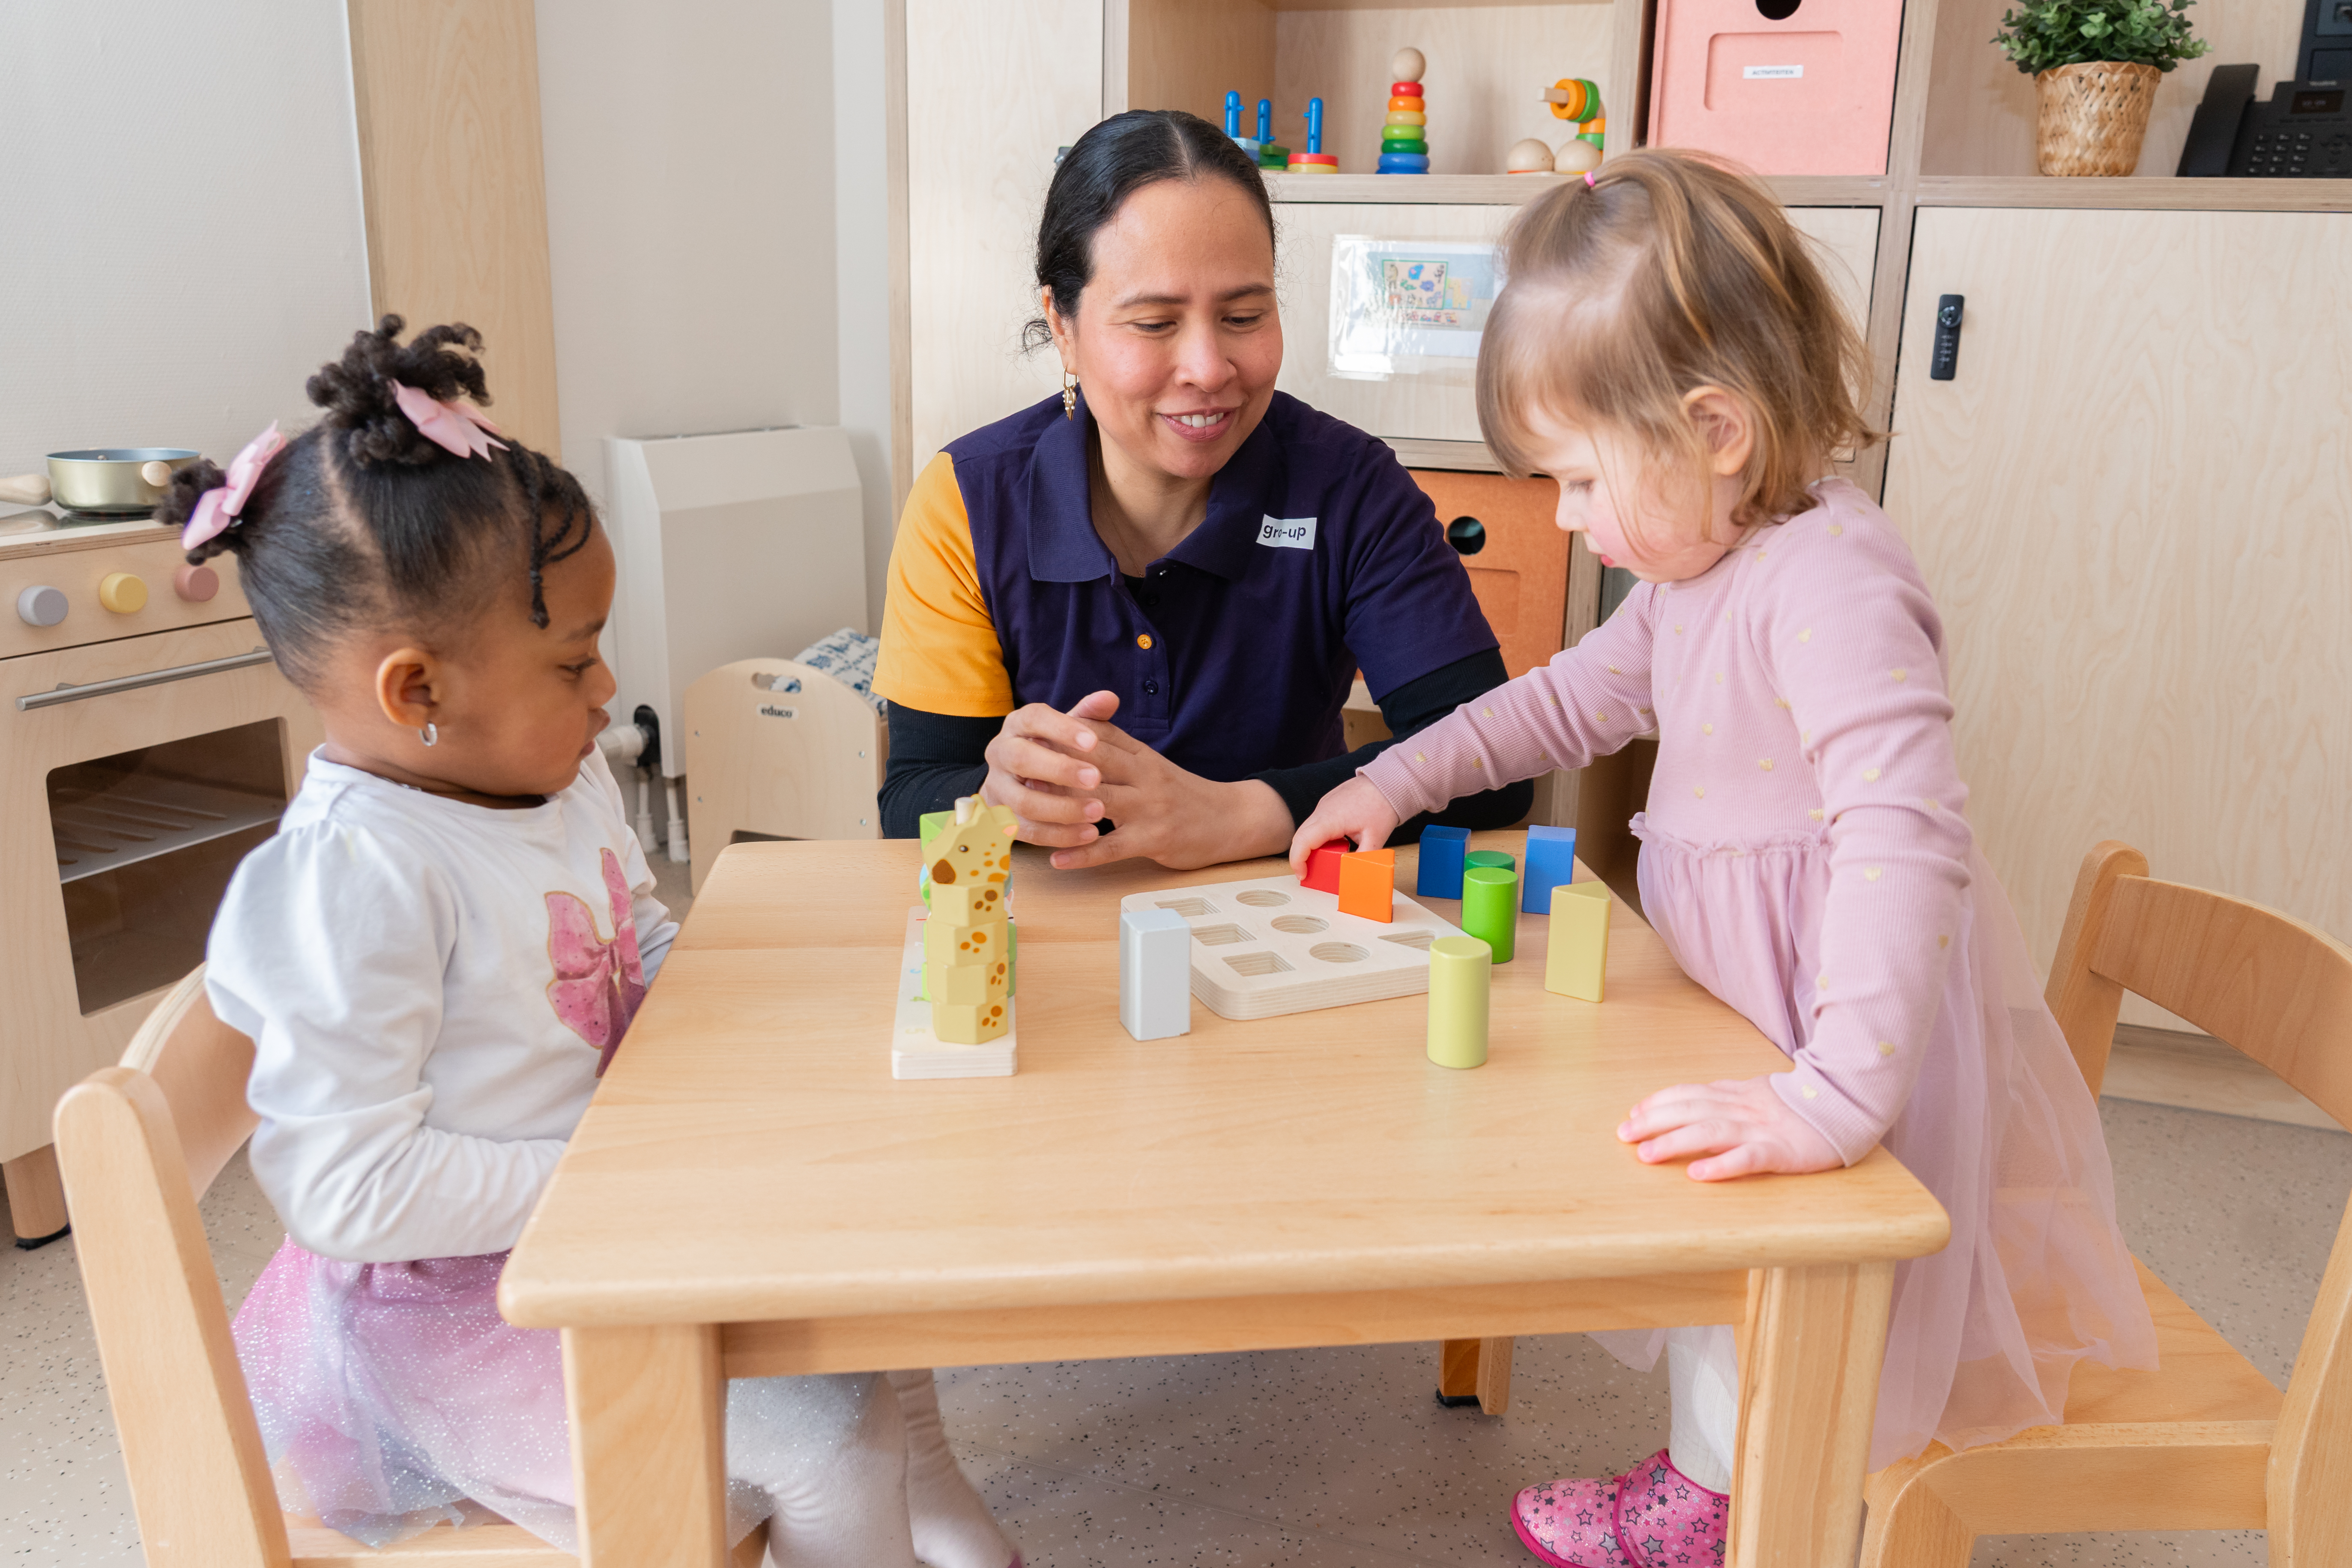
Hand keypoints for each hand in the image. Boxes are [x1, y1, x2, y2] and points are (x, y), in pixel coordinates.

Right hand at [979, 693, 1114, 849]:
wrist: (1017, 780)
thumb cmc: (1051, 748)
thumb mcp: (1068, 730)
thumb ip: (1088, 715)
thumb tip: (1110, 698)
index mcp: (1017, 725)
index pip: (1034, 718)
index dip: (1062, 729)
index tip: (1093, 741)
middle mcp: (1000, 753)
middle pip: (1021, 759)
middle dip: (1060, 770)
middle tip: (1096, 778)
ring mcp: (997, 788)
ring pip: (1023, 801)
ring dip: (1063, 809)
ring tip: (1099, 812)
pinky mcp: (1001, 820)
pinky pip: (1027, 831)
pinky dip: (1059, 834)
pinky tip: (1089, 834)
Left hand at [1042, 711, 1292, 870]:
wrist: (1232, 817)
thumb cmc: (1182, 793)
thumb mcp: (1151, 762)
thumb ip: (1117, 747)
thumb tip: (1073, 735)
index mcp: (1141, 754)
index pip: (1096, 736)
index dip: (1060, 737)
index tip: (1027, 739)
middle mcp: (1144, 775)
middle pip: (1092, 764)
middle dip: (1053, 767)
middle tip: (1017, 773)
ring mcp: (1149, 807)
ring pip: (1098, 803)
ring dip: (1061, 808)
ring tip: (1026, 815)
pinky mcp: (1154, 838)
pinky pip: (1112, 847)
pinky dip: (1083, 853)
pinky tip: (1058, 859)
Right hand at [1285, 775, 1399, 879]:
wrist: (1388, 782)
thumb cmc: (1382, 805)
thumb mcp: (1375, 839)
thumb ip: (1362, 859)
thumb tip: (1354, 875)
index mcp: (1330, 819)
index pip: (1302, 841)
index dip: (1297, 861)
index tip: (1303, 875)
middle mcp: (1322, 810)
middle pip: (1300, 837)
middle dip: (1301, 857)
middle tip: (1310, 873)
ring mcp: (1323, 805)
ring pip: (1307, 830)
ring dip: (1310, 847)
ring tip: (1324, 861)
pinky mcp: (1328, 804)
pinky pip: (1316, 823)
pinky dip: (1317, 837)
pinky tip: (1332, 846)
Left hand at [1618, 1075, 1842, 1181]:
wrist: (1846, 1103)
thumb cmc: (1797, 1103)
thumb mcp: (1755, 1091)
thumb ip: (1723, 1094)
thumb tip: (1687, 1096)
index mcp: (1735, 1095)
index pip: (1688, 1094)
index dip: (1658, 1103)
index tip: (1631, 1114)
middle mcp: (1742, 1109)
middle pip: (1690, 1111)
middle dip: (1654, 1123)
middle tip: (1624, 1136)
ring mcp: (1761, 1130)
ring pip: (1711, 1132)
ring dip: (1676, 1143)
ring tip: (1647, 1155)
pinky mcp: (1782, 1152)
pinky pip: (1748, 1158)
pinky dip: (1722, 1165)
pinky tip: (1699, 1174)